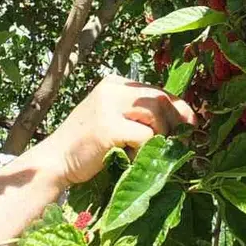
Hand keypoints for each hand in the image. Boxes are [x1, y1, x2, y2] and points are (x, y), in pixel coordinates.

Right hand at [33, 75, 197, 185]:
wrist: (54, 162)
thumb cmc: (86, 146)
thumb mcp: (113, 119)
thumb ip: (138, 114)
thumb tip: (181, 120)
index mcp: (114, 84)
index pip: (157, 90)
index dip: (179, 107)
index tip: (191, 125)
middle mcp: (111, 89)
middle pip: (160, 99)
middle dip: (175, 122)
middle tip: (177, 143)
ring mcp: (108, 106)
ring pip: (156, 116)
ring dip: (158, 138)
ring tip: (142, 152)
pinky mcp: (108, 126)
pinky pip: (145, 136)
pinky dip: (144, 151)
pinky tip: (129, 158)